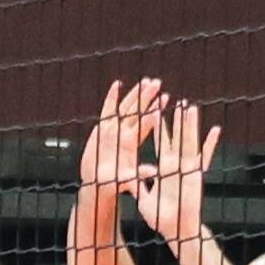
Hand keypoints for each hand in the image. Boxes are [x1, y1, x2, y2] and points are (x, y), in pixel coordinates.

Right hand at [79, 76, 165, 200]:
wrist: (99, 184)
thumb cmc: (115, 183)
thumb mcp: (128, 180)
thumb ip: (139, 174)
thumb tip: (154, 172)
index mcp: (132, 143)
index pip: (146, 123)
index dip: (155, 111)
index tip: (165, 99)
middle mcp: (125, 133)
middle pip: (138, 111)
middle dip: (147, 97)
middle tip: (157, 83)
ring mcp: (114, 129)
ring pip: (126, 107)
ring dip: (135, 94)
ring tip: (145, 81)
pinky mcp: (102, 128)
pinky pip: (107, 110)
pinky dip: (111, 97)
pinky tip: (117, 84)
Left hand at [136, 98, 220, 250]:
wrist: (177, 231)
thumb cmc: (161, 219)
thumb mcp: (144, 200)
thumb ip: (139, 187)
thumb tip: (128, 179)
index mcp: (163, 169)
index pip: (160, 142)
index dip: (158, 126)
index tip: (156, 109)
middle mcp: (176, 165)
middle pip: (176, 137)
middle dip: (177, 119)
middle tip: (178, 101)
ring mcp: (187, 168)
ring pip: (189, 141)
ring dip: (190, 124)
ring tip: (190, 107)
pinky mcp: (197, 174)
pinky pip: (206, 156)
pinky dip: (210, 144)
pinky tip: (215, 130)